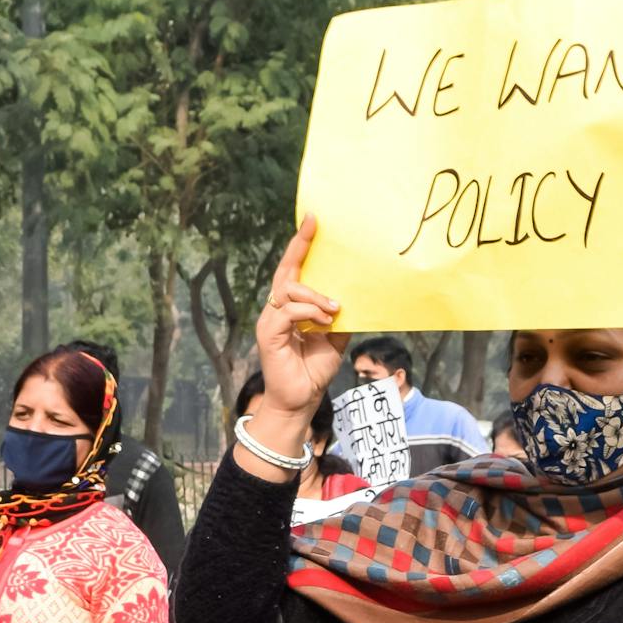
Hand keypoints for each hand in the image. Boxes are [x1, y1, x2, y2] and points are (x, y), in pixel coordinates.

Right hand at [244, 215, 346, 470]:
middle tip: (315, 227)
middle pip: (286, 272)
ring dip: (315, 295)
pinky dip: (308, 311)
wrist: (300, 402)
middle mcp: (277, 310)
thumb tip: (354, 298)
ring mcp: (270, 321)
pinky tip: (323, 320)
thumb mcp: (335, 339)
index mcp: (292, 308)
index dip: (301, 246)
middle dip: (300, 247)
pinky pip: (287, 311)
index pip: (294, 271)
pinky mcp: (268, 334)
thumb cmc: (313, 372)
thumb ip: (339, 317)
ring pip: (289, 289)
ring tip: (333, 309)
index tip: (313, 220)